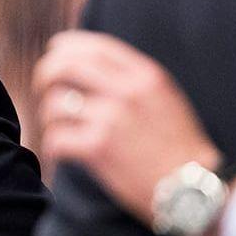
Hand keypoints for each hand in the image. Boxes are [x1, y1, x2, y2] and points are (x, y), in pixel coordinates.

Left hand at [33, 30, 220, 223]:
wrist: (194, 189)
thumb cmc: (178, 147)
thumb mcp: (165, 99)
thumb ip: (133, 79)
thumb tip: (91, 63)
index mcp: (145, 76)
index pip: (95, 46)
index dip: (66, 46)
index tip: (53, 52)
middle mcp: (126, 92)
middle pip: (65, 66)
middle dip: (45, 74)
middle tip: (42, 89)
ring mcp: (111, 119)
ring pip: (55, 103)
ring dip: (48, 116)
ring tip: (58, 128)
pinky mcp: (98, 148)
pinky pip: (56, 137)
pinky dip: (52, 146)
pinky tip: (59, 152)